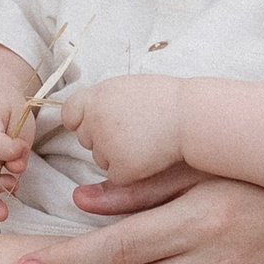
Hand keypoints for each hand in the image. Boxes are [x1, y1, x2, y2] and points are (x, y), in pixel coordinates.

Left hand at [66, 74, 184, 180]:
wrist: (193, 117)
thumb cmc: (166, 100)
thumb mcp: (127, 87)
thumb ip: (102, 100)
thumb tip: (80, 117)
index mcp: (94, 97)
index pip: (69, 113)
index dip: (83, 119)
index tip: (101, 120)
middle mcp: (95, 121)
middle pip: (86, 138)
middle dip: (104, 138)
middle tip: (135, 129)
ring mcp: (107, 147)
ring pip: (101, 159)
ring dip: (117, 155)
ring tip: (147, 140)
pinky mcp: (122, 169)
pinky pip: (117, 176)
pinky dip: (131, 172)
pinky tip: (150, 157)